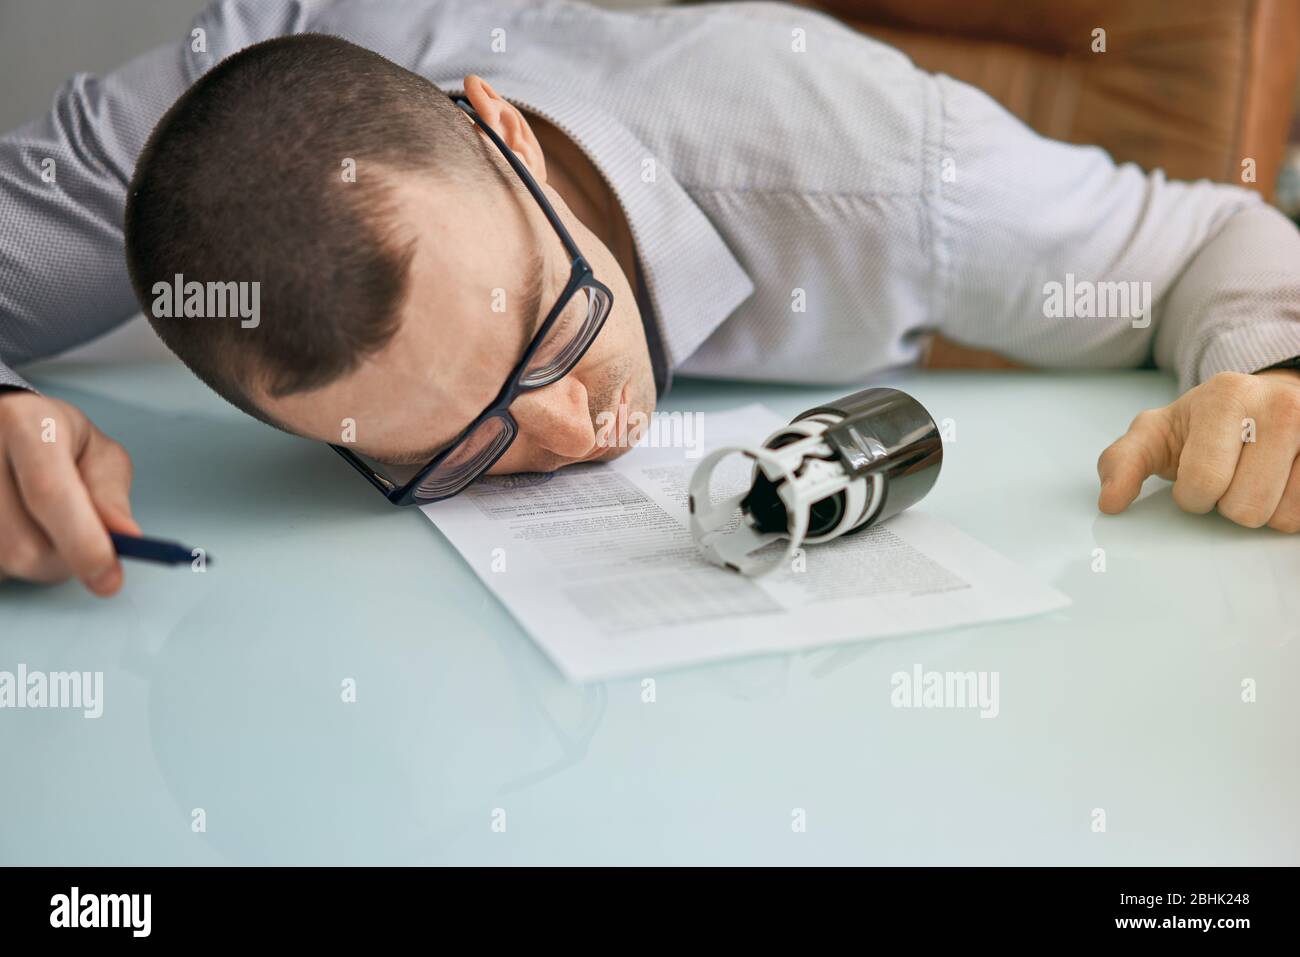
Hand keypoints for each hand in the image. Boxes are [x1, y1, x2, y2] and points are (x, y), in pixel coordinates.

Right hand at [0, 390, 137, 593]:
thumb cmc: (53, 438)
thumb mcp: (96, 452)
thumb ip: (110, 495)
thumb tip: (124, 536)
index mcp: (24, 424)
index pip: (49, 494)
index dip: (83, 543)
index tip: (109, 579)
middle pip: (22, 544)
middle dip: (63, 562)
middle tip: (81, 545)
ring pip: (4, 562)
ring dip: (35, 563)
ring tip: (44, 527)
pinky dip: (10, 562)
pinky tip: (18, 528)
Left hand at [1097, 368, 1299, 530]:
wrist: (1262, 404)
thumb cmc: (1204, 426)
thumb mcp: (1154, 435)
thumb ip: (1122, 463)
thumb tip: (1110, 503)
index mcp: (1226, 396)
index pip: (1203, 482)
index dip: (1192, 494)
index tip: (1196, 475)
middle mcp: (1281, 406)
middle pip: (1245, 507)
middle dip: (1227, 504)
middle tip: (1230, 476)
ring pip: (1283, 516)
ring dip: (1262, 509)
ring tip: (1256, 478)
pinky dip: (1290, 510)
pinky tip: (1282, 482)